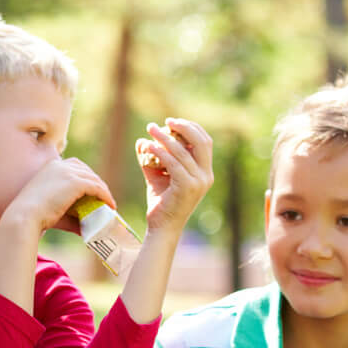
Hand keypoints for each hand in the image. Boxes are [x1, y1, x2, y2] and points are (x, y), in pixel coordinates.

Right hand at [9, 157, 115, 235]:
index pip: (74, 165)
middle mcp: (59, 165)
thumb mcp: (53, 208)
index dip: (86, 176)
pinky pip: (96, 187)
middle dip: (96, 182)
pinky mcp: (75, 183)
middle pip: (85, 170)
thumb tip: (84, 227)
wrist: (25, 216)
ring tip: (109, 203)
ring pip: (93, 178)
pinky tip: (109, 205)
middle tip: (103, 197)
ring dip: (103, 190)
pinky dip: (105, 196)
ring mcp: (67, 172)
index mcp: (50, 167)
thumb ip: (70, 214)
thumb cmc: (35, 216)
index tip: (93, 189)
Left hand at [139, 117, 213, 234]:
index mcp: (205, 172)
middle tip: (165, 121)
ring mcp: (198, 182)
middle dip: (183, 127)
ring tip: (151, 130)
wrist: (162, 226)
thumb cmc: (161, 201)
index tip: (173, 121)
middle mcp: (206, 176)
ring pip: (183, 151)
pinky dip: (161, 152)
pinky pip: (173, 163)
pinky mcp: (187, 187)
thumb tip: (141, 140)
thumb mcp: (158, 175)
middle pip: (201, 141)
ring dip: (165, 137)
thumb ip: (152, 157)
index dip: (191, 128)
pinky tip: (149, 146)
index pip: (205, 142)